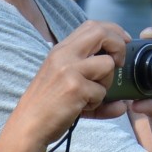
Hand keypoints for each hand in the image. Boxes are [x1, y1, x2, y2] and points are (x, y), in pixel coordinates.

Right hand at [9, 20, 129, 151]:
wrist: (27, 125)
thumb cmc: (46, 106)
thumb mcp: (62, 79)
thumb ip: (88, 74)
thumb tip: (120, 86)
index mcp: (61, 50)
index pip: (92, 26)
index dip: (113, 31)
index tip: (124, 43)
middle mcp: (64, 54)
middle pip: (102, 33)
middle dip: (119, 46)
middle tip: (120, 63)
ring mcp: (69, 70)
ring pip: (107, 65)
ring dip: (106, 83)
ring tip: (90, 96)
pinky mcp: (75, 88)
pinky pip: (102, 92)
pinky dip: (97, 104)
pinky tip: (81, 108)